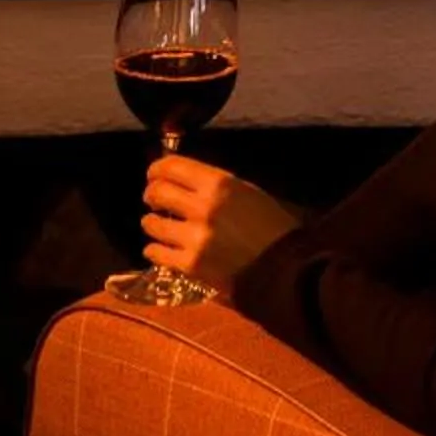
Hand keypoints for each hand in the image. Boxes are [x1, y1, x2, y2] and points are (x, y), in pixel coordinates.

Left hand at [140, 154, 299, 298]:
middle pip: (157, 192)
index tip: (154, 174)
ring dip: (151, 222)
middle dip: (151, 194)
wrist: (284, 269)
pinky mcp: (191, 264)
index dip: (157, 169)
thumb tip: (185, 181)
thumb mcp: (247, 192)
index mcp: (219, 183)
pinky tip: (157, 249)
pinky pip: (157, 253)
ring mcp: (194, 237)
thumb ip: (215, 186)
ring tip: (155, 225)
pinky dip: (154, 250)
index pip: (172, 166)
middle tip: (154, 199)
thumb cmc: (272, 227)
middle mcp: (202, 206)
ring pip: (152, 223)